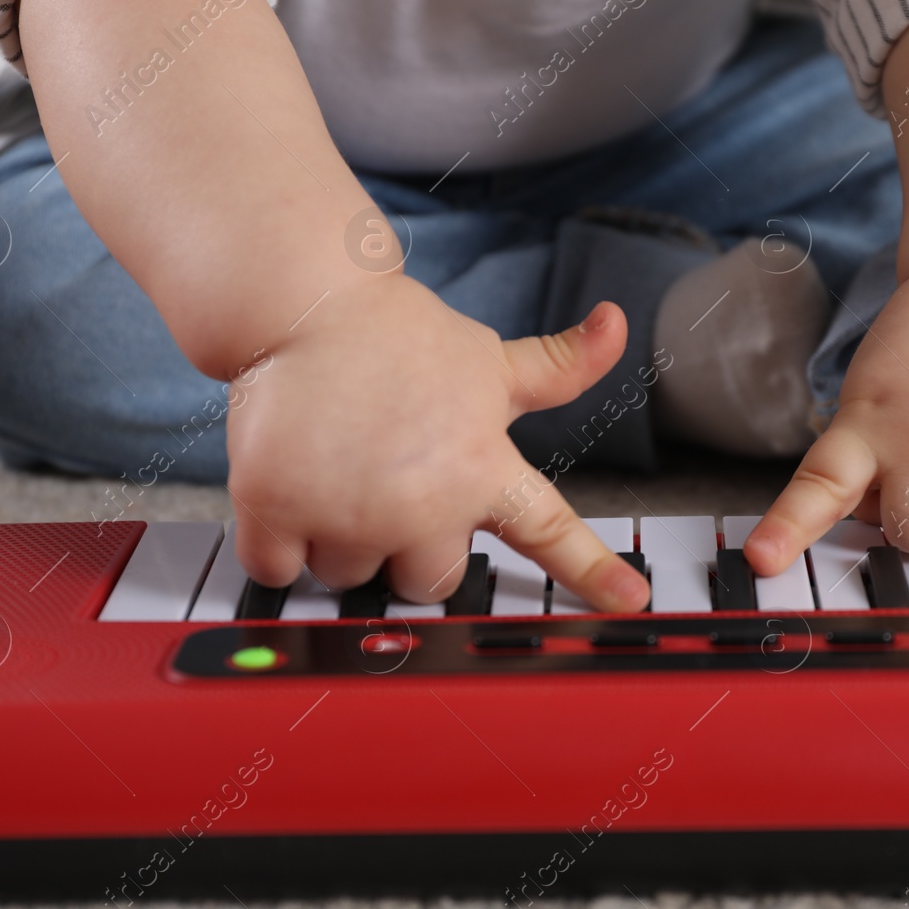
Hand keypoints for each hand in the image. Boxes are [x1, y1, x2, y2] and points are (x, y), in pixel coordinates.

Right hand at [225, 276, 651, 610]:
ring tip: (337, 468)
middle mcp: (423, 504)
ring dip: (338, 538)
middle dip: (407, 548)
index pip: (550, 533)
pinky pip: (280, 570)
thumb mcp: (491, 359)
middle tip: (388, 487)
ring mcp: (350, 513)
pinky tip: (288, 487)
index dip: (592, 573)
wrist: (305, 306)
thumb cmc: (398, 337)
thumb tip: (615, 323)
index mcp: (482, 469)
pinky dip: (277, 542)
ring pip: (349, 576)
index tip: (630, 603)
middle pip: (429, 582)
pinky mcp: (279, 511)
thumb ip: (558, 367)